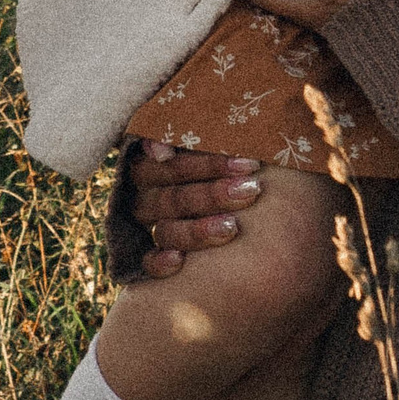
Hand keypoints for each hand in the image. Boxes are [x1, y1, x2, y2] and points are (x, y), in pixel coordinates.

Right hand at [126, 140, 267, 278]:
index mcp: (151, 165)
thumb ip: (182, 135)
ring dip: (198, 230)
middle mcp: (145, 197)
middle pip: (174, 198)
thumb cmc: (222, 168)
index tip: (249, 164)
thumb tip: (161, 153)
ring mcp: (147, 229)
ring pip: (165, 230)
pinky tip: (180, 261)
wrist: (227, 215)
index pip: (175, 165)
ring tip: (233, 227)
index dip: (210, 165)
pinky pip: (147, 263)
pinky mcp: (148, 259)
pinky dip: (160, 262)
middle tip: (253, 190)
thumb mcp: (206, 138)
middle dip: (215, 195)